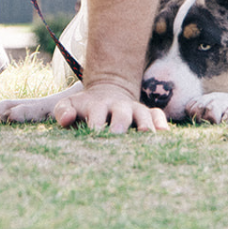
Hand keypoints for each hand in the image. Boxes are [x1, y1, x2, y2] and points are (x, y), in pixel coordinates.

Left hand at [52, 81, 169, 133]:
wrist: (107, 91)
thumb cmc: (85, 107)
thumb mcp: (70, 104)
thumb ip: (63, 111)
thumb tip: (66, 120)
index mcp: (98, 105)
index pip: (97, 113)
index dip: (96, 124)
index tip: (94, 134)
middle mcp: (119, 106)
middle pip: (122, 114)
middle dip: (120, 124)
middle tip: (118, 136)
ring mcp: (135, 109)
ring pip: (144, 114)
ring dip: (145, 124)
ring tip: (146, 136)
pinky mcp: (148, 114)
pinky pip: (158, 115)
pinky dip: (161, 122)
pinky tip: (164, 133)